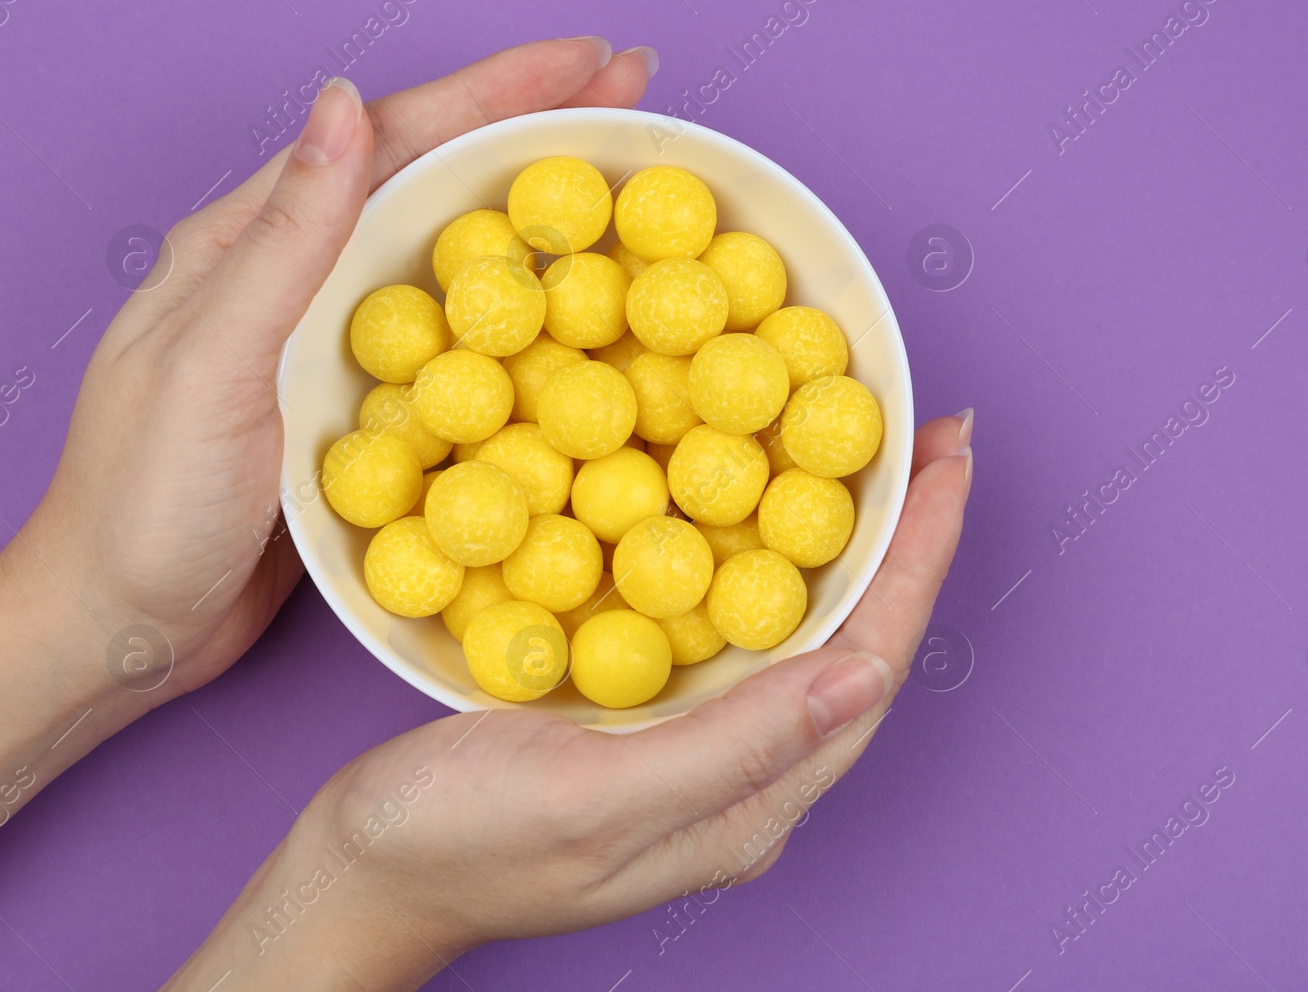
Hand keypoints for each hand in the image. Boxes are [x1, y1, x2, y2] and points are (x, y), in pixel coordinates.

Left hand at [0, 38, 653, 883]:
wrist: (120, 630)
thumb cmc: (144, 506)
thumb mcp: (209, 364)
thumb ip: (284, 242)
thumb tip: (346, 102)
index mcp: (253, 245)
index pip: (392, 138)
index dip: (497, 90)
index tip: (593, 61)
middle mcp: (304, 280)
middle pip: (437, 180)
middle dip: (537, 129)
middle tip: (637, 95)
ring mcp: (340, 347)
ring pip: (456, 256)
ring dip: (542, 209)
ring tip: (628, 176)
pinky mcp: (371, 412)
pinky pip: (462, 342)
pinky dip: (524, 311)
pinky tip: (580, 309)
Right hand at [164, 414, 971, 989]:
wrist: (358, 873)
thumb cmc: (455, 844)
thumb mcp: (594, 798)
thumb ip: (734, 744)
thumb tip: (869, 671)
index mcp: (749, 804)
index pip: (871, 664)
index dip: (920, 556)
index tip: (949, 455)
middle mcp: (743, 773)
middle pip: (852, 637)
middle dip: (901, 534)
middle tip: (929, 434)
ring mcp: (699, 743)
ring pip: (798, 622)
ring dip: (840, 533)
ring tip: (867, 449)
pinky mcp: (651, 713)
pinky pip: (730, 614)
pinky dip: (757, 542)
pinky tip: (750, 491)